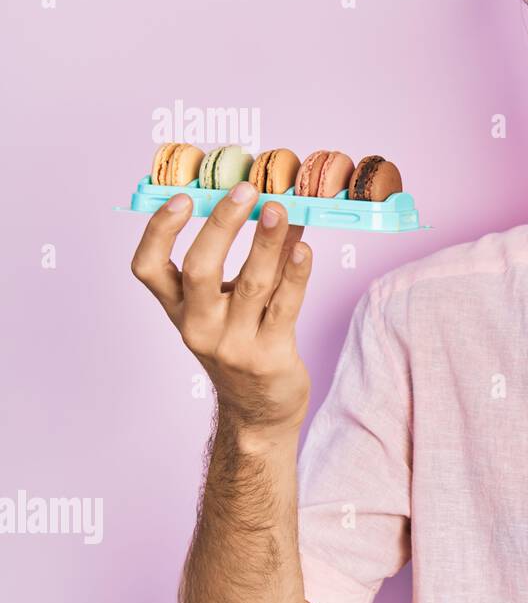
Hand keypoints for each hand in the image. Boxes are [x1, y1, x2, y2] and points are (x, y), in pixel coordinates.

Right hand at [130, 182, 313, 432]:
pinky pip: (285, 306)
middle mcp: (199, 326)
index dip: (159, 231)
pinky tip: (304, 249)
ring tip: (281, 209)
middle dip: (222, 225)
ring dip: (267, 242)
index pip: (148, 267)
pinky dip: (296, 274)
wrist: (259, 411)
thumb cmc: (242, 345)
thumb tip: (275, 205)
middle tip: (245, 191)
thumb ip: (248, 260)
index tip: (182, 197)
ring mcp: (233, 343)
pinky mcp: (269, 355)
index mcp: (178, 309)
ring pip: (251, 284)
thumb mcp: (229, 306)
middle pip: (200, 269)